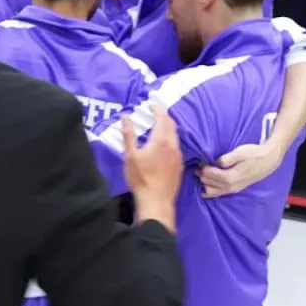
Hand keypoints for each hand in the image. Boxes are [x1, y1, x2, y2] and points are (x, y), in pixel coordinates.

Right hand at [123, 105, 182, 227]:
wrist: (156, 200)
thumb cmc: (141, 178)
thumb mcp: (130, 155)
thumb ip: (128, 134)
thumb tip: (125, 116)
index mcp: (161, 140)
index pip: (162, 118)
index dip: (157, 109)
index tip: (150, 105)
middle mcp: (173, 145)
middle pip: (171, 124)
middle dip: (164, 116)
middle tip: (155, 112)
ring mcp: (178, 156)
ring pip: (175, 135)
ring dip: (168, 127)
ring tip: (159, 126)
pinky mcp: (180, 165)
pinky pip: (177, 146)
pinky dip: (171, 139)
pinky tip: (165, 144)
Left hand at [198, 142, 283, 197]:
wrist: (268, 160)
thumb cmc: (254, 154)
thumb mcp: (240, 152)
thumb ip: (227, 159)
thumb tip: (215, 162)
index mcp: (231, 177)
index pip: (210, 175)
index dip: (203, 168)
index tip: (200, 161)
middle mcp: (230, 186)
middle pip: (208, 184)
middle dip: (201, 175)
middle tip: (198, 166)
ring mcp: (232, 190)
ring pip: (211, 192)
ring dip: (204, 183)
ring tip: (201, 173)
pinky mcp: (234, 190)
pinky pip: (217, 194)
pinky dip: (209, 191)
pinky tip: (205, 185)